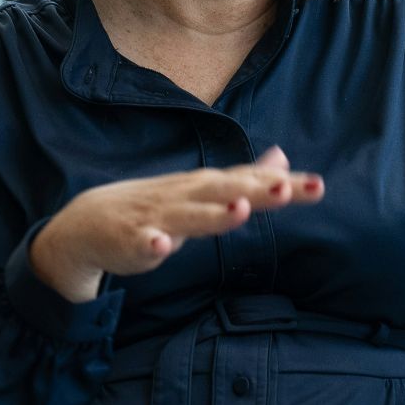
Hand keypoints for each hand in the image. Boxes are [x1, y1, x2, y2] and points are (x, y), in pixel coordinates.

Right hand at [31, 146, 323, 301]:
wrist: (86, 225)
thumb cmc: (154, 207)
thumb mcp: (202, 191)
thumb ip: (244, 178)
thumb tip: (283, 158)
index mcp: (205, 186)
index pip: (249, 180)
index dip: (282, 183)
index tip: (318, 186)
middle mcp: (185, 196)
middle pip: (225, 191)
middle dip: (257, 190)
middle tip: (291, 189)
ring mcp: (156, 217)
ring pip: (188, 216)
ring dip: (213, 213)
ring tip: (241, 209)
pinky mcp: (130, 241)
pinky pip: (141, 244)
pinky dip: (150, 245)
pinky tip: (161, 246)